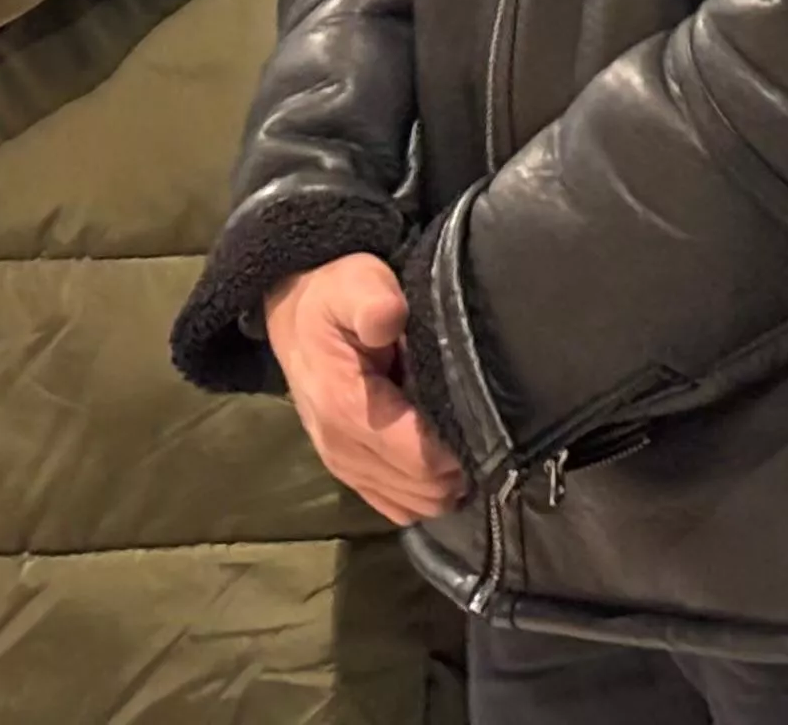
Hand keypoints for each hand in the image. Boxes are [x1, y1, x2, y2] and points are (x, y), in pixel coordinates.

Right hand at [264, 255, 467, 523]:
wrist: (295, 316)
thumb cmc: (335, 296)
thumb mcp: (355, 283)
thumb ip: (373, 301)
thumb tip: (390, 318)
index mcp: (343, 406)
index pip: (416, 458)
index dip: (458, 452)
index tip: (492, 427)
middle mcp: (340, 447)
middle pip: (418, 488)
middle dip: (458, 471)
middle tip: (491, 436)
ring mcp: (342, 465)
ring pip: (409, 503)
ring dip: (443, 485)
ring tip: (471, 448)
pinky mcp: (348, 472)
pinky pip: (393, 505)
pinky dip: (422, 495)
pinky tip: (444, 467)